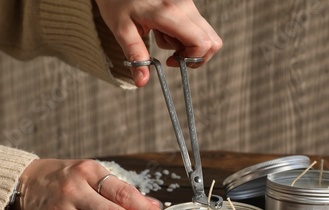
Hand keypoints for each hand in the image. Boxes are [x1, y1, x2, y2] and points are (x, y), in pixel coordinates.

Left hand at [95, 0, 221, 86]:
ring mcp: (188, 2)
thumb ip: (135, 55)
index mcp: (169, 13)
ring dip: (187, 44)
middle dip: (194, 56)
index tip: (171, 62)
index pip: (201, 43)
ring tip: (161, 36)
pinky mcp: (186, 2)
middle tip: (172, 55)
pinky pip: (196, 25)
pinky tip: (163, 28)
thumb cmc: (116, 0)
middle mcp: (184, 5)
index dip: (192, 59)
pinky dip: (183, 34)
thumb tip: (142, 82)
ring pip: (205, 34)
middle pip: (211, 41)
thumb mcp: (121, 30)